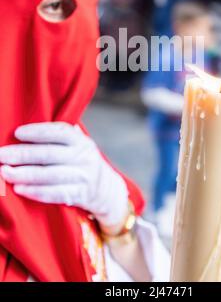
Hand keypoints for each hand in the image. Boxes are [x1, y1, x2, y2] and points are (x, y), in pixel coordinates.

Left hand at [0, 122, 128, 226]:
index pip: (59, 132)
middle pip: (49, 154)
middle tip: (1, 154)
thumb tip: (25, 131)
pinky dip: (36, 192)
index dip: (38, 132)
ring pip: (50, 175)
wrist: (105, 188)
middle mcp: (83, 156)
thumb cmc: (81, 161)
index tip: (17, 133)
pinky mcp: (80, 195)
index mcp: (80, 141)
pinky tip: (19, 188)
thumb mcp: (78, 144)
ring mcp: (83, 176)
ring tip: (5, 172)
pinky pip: (55, 193)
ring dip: (25, 174)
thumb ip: (59, 137)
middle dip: (22, 154)